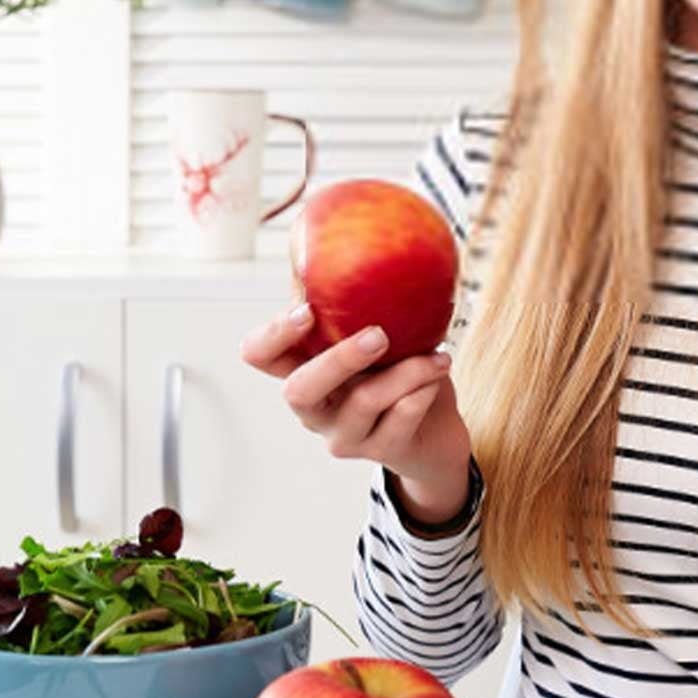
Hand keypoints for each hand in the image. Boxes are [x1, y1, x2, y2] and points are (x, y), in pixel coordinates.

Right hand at [240, 303, 473, 523]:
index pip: (259, 355)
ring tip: (438, 355)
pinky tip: (437, 375)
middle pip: (298, 391)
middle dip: (339, 359)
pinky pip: (401, 417)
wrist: (436, 433)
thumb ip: (351, 304)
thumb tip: (334, 246)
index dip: (274, 334)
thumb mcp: (374, 336)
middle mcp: (315, 408)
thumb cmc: (398, 373)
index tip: (307, 310)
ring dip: (407, 371)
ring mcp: (345, 435)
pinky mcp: (381, 451)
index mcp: (303, 370)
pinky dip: (424, 390)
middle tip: (378, 335)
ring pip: (364, 401)